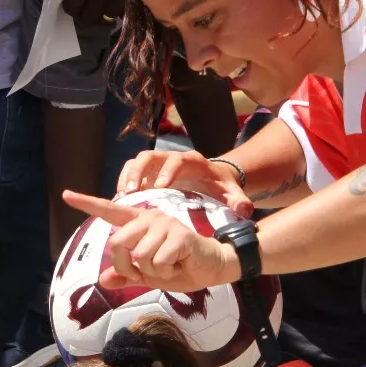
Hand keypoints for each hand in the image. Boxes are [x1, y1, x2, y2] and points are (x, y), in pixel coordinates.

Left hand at [62, 191, 241, 290]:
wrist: (213, 268)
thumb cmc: (180, 267)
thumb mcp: (149, 275)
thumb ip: (127, 276)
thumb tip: (103, 280)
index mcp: (140, 223)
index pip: (110, 211)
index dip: (87, 203)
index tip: (66, 194)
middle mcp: (150, 218)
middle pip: (117, 244)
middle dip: (127, 268)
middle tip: (146, 273)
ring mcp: (165, 224)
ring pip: (139, 257)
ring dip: (152, 272)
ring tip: (168, 267)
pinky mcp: (178, 236)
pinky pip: (157, 263)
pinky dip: (166, 273)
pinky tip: (179, 265)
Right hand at [113, 148, 253, 216]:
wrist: (214, 179)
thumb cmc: (220, 187)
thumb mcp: (232, 193)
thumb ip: (239, 201)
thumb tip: (245, 210)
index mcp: (192, 161)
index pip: (177, 160)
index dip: (167, 172)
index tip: (160, 188)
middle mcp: (172, 158)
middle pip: (151, 156)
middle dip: (139, 172)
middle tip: (131, 192)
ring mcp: (158, 164)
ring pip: (137, 161)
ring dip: (127, 177)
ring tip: (121, 197)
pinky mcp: (149, 172)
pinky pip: (131, 170)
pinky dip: (123, 182)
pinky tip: (120, 201)